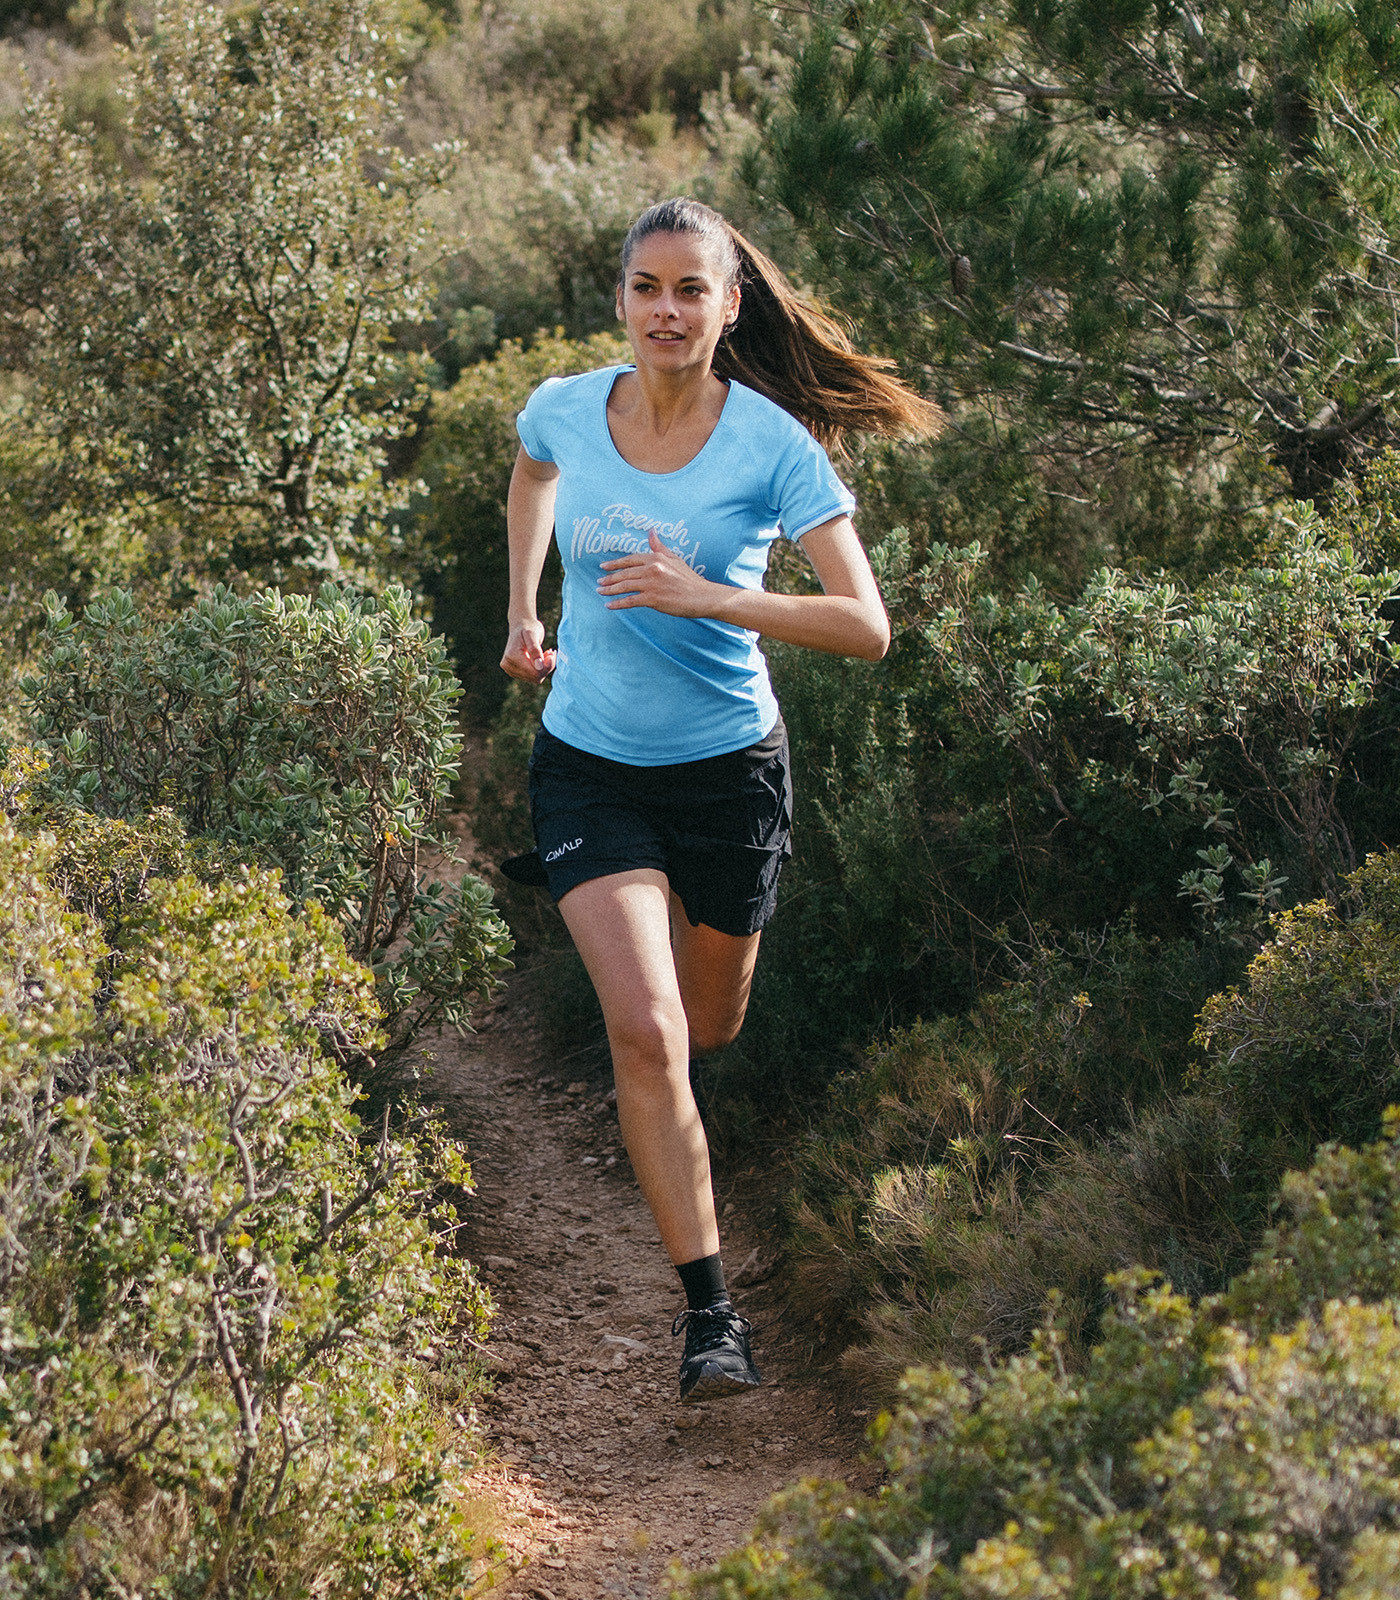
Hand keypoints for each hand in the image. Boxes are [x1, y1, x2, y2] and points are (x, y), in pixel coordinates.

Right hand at [500, 619, 556, 683]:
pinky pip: (533, 677)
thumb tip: (539, 667)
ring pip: (536, 678)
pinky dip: (540, 668)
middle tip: (550, 652)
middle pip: (535, 677)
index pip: (534, 672)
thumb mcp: (532, 635)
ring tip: (546, 653)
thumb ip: (535, 650)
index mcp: (511, 657)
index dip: (547, 666)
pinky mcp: (516, 673)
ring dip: (544, 667)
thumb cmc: (528, 628)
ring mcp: (511, 670)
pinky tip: (541, 657)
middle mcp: (508, 666)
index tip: (552, 652)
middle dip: (546, 666)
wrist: (521, 626)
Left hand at [597, 531, 718, 616]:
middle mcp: (652, 569)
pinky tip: (609, 606)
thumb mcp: (675, 559)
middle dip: (609, 578)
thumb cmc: (690, 580)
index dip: (615, 563)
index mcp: (656, 558)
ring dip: (610, 590)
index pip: (630, 560)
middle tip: (599, 582)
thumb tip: (651, 531)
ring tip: (600, 592)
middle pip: (624, 573)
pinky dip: (618, 603)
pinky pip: (630, 601)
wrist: (702, 596)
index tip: (603, 566)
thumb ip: (659, 547)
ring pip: (624, 586)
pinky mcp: (653, 599)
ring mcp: (651, 584)